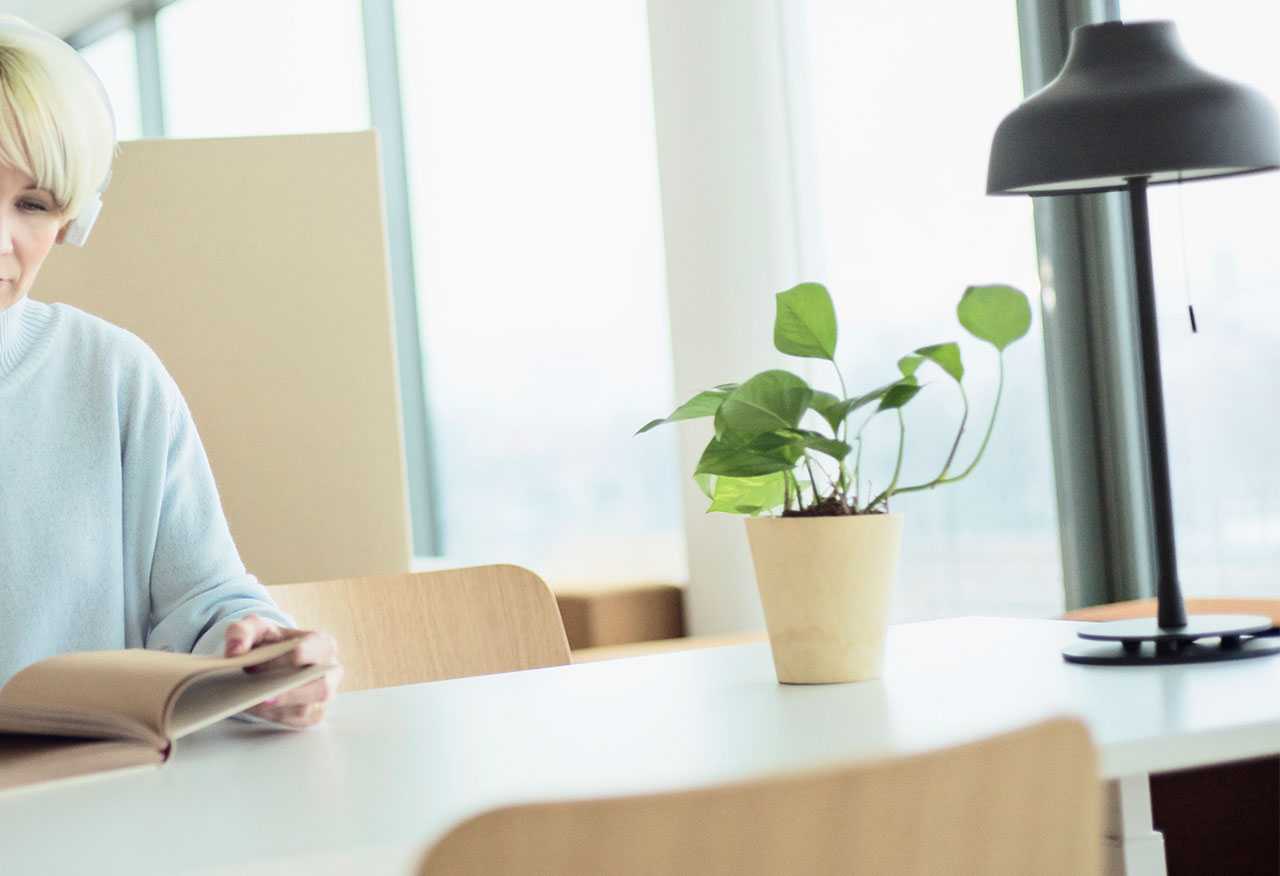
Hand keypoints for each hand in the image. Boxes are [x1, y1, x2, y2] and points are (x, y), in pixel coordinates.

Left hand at [224, 615, 342, 727]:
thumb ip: (241, 631)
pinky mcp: (314, 713)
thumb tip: (234, 652)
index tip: (257, 664)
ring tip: (255, 702)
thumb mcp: (255, 628)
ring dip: (279, 708)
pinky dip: (276, 718)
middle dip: (289, 693)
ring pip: (307, 708)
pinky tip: (260, 708)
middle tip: (264, 697)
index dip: (282, 660)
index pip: (309, 652)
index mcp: (322, 644)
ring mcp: (325, 694)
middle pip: (320, 687)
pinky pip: (298, 722)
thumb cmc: (269, 641)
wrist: (272, 658)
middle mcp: (330, 670)